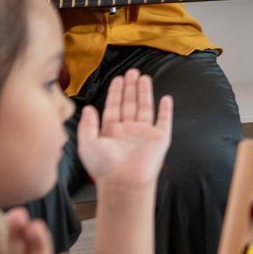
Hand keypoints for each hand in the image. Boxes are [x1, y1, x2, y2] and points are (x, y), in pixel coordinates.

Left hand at [76, 69, 172, 194]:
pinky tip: (166, 98)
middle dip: (130, 87)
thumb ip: (87, 125)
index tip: (117, 79)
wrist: (123, 181)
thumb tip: (88, 108)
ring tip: (144, 77)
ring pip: (145, 108)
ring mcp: (144, 134)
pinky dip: (166, 110)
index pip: (114, 106)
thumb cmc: (104, 167)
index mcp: (111, 131)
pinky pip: (164, 121)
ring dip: (145, 92)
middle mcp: (128, 130)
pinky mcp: (159, 139)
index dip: (115, 92)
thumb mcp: (86, 144)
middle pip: (130, 104)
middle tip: (132, 71)